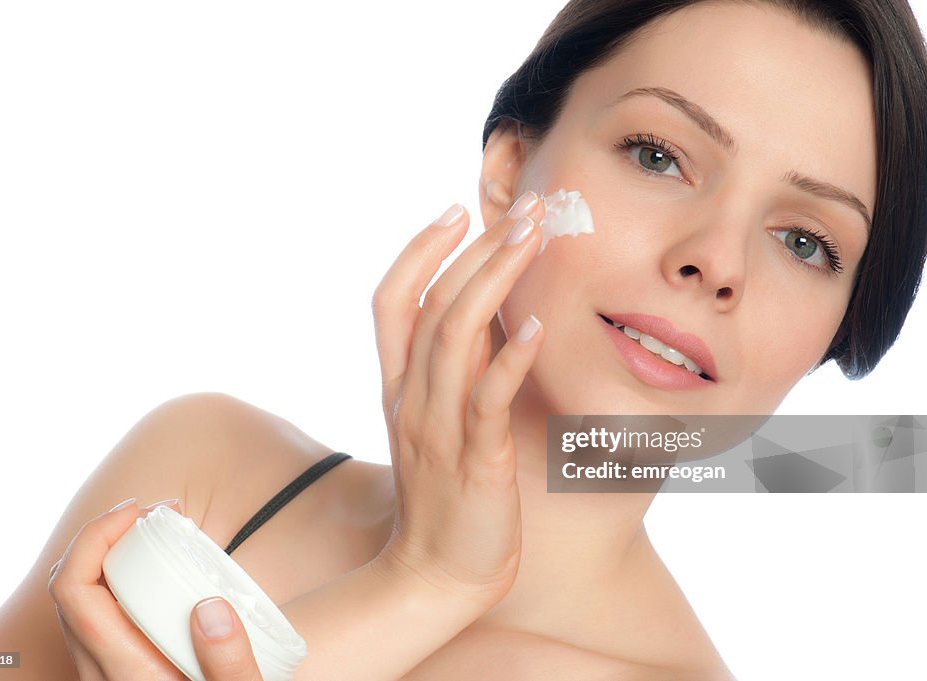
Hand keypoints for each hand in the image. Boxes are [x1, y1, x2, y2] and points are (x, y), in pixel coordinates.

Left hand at [48, 498, 264, 680]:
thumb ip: (231, 664)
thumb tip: (210, 608)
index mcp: (127, 675)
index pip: (74, 591)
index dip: (95, 537)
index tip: (142, 514)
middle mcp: (102, 676)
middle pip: (70, 589)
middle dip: (106, 536)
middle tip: (158, 516)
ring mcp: (105, 677)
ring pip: (81, 604)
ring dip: (111, 558)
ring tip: (161, 536)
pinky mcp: (119, 676)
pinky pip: (100, 619)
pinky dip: (120, 583)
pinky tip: (162, 575)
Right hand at [370, 192, 545, 607]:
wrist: (437, 576)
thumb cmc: (446, 497)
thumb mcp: (435, 424)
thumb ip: (449, 372)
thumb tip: (482, 318)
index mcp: (397, 387)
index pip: (391, 301)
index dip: (418, 251)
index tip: (455, 210)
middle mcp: (410, 399)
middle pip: (432, 305)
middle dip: (476, 249)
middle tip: (522, 210)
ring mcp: (438, 428)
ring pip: (455, 337)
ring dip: (493, 280)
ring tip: (530, 238)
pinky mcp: (473, 460)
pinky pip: (486, 399)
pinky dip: (508, 358)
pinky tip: (536, 325)